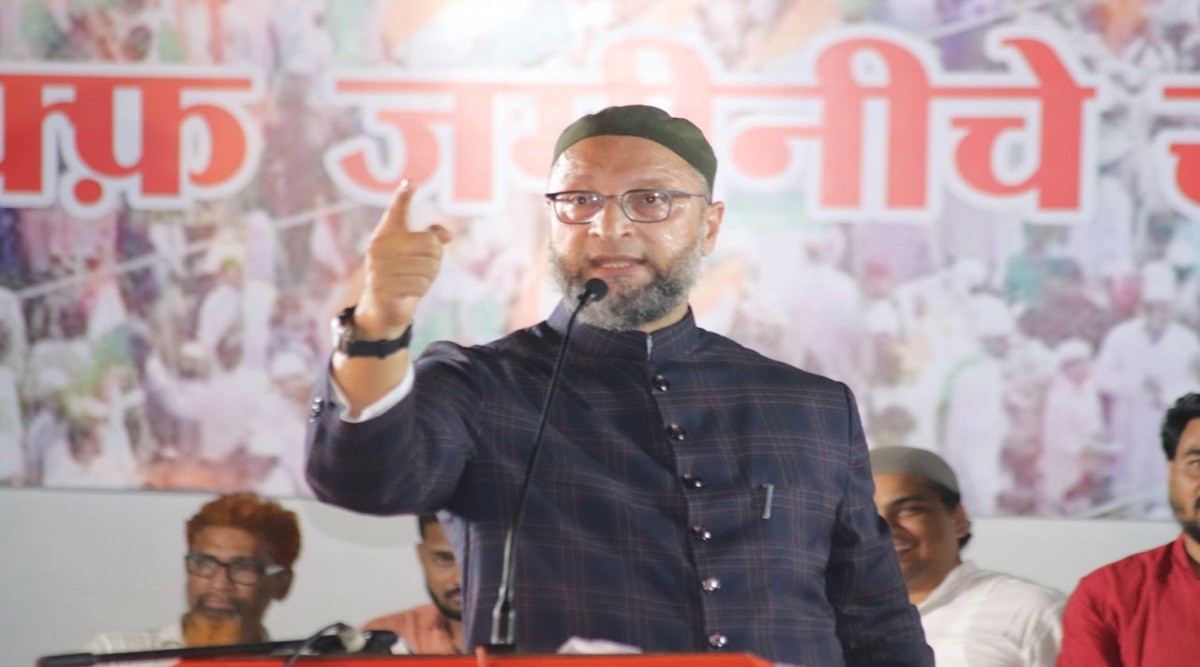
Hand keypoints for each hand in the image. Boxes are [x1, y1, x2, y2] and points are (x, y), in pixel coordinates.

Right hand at [352, 180, 453, 338]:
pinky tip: (411, 291)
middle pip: (430, 243)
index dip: (404, 195)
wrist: (382, 307)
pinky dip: (423, 289)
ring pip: (429, 265)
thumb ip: (431, 240)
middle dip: (436, 258)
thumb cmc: (403, 273)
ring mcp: (378, 266)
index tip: (411, 181)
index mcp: (387, 233)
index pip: (397, 210)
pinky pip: (421, 284)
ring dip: (430, 276)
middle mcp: (379, 246)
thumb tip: (448, 235)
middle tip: (423, 268)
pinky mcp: (383, 287)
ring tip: (415, 279)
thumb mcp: (417, 255)